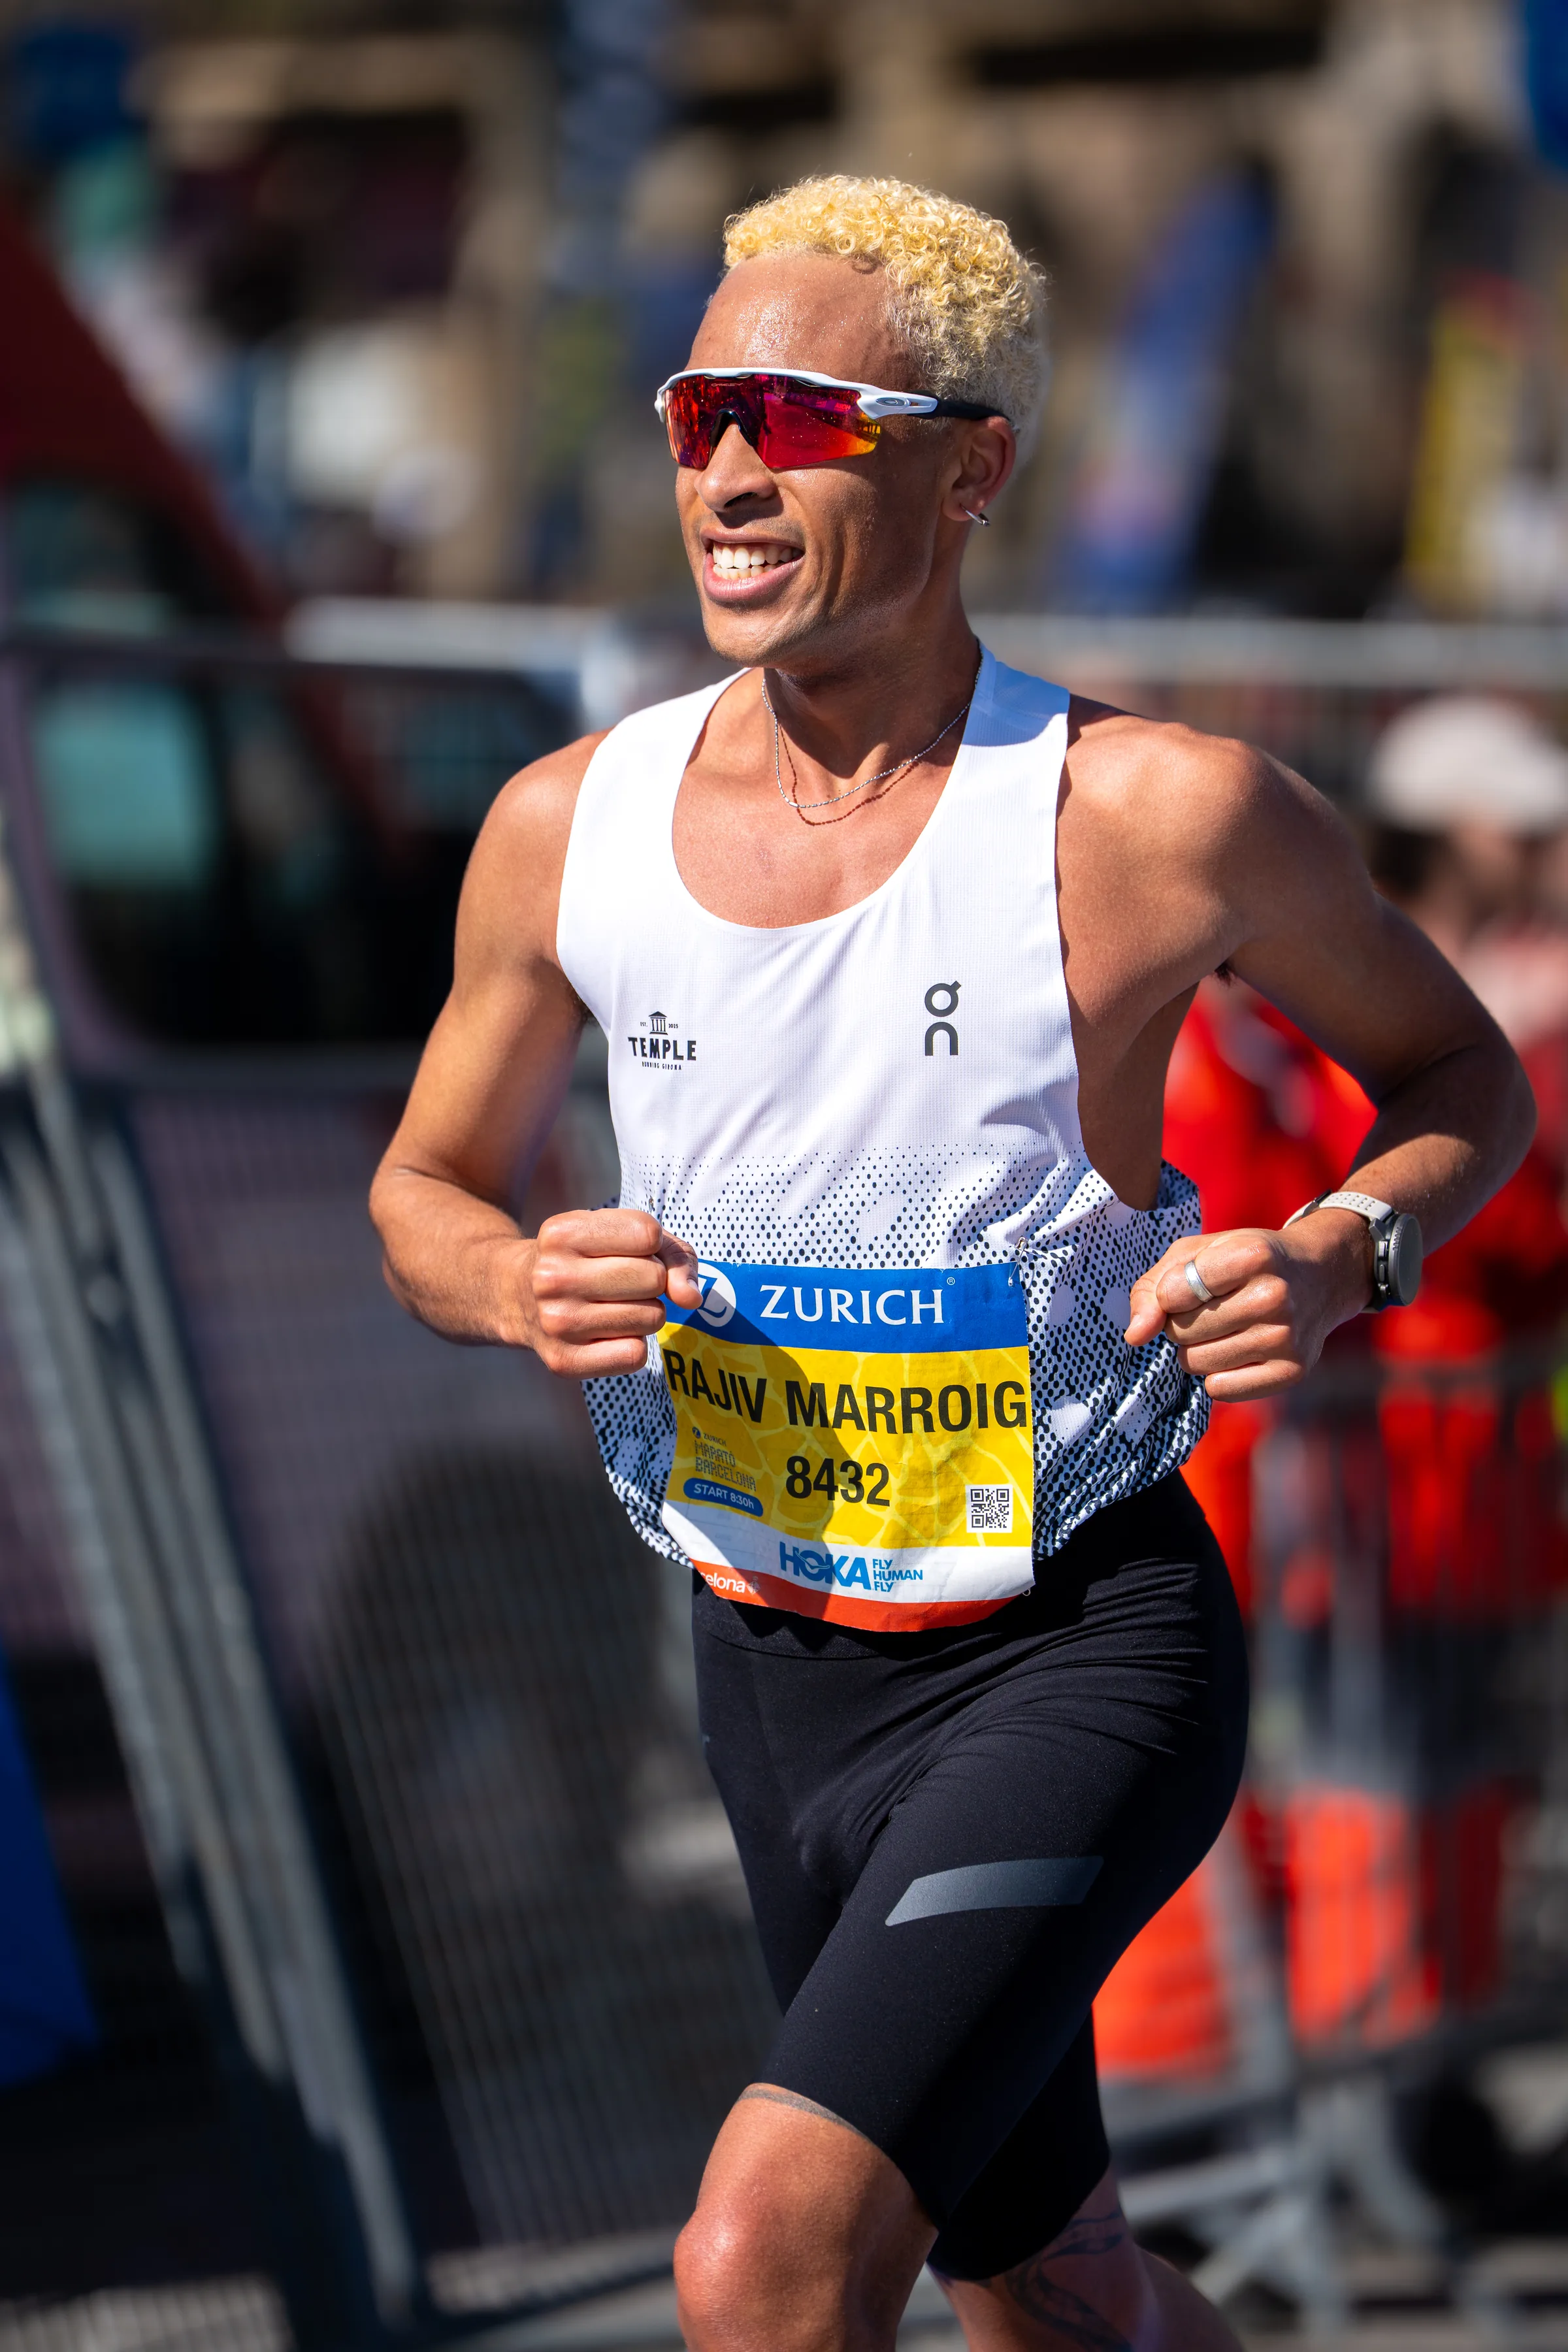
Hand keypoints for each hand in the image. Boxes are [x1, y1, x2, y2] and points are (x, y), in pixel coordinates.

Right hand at [518, 1208, 700, 1376]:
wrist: (514, 1295)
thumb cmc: (582, 1259)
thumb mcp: (617, 1234)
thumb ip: (672, 1254)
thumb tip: (691, 1298)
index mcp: (562, 1233)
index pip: (648, 1234)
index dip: (650, 1244)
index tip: (626, 1250)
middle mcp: (553, 1277)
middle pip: (654, 1278)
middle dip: (651, 1280)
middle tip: (620, 1282)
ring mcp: (556, 1322)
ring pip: (652, 1318)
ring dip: (645, 1313)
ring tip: (613, 1306)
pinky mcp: (563, 1361)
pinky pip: (635, 1355)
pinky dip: (633, 1343)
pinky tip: (608, 1332)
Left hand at [1123, 1211, 1373, 1399]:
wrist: (1319, 1275)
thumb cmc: (1245, 1260)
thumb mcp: (1197, 1253)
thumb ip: (1152, 1288)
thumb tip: (1134, 1337)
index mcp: (1251, 1255)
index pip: (1172, 1294)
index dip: (1171, 1292)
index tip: (1194, 1282)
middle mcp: (1273, 1297)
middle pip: (1181, 1332)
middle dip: (1183, 1321)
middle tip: (1213, 1305)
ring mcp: (1286, 1338)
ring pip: (1195, 1363)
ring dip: (1197, 1348)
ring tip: (1226, 1326)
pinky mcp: (1292, 1372)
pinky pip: (1220, 1390)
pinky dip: (1218, 1374)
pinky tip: (1240, 1349)